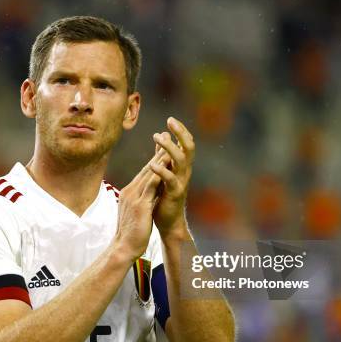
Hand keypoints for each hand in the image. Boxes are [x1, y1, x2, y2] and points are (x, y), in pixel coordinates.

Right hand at [113, 148, 165, 261]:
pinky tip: (166, 167)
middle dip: (157, 153)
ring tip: (169, 147)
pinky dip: (158, 175)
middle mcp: (130, 192)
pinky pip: (150, 187)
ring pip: (148, 174)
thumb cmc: (130, 234)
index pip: (143, 173)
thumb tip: (146, 197)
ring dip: (159, 160)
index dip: (153, 160)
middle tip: (165, 137)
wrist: (123, 248)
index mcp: (129, 193)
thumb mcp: (134, 214)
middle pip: (146, 169)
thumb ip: (139, 202)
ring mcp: (134, 197)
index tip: (161, 148)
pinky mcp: (140, 205)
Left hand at [150, 117, 194, 238]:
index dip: (180, 131)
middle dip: (181, 133)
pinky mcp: (175, 193)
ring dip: (170, 147)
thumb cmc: (164, 197)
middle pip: (189, 147)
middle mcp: (185, 172)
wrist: (168, 222)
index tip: (170, 119)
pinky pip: (171, 179)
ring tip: (157, 137)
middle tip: (170, 121)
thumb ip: (163, 155)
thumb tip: (163, 135)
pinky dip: (162, 170)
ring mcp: (182, 182)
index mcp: (182, 166)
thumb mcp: (164, 172)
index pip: (186, 144)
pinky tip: (151, 164)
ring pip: (181, 160)